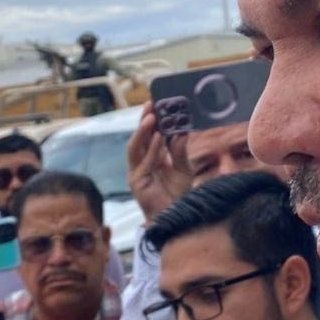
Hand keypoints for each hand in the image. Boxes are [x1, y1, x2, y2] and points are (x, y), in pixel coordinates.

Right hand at [126, 104, 190, 222]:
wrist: (176, 217)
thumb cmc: (177, 194)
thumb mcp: (183, 169)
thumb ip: (180, 151)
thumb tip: (181, 131)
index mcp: (152, 156)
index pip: (149, 134)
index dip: (151, 119)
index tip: (157, 102)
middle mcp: (141, 162)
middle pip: (139, 137)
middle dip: (143, 120)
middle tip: (150, 104)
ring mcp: (137, 171)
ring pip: (135, 147)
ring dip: (142, 132)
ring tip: (151, 117)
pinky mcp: (136, 182)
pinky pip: (144, 163)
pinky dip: (151, 149)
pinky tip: (157, 138)